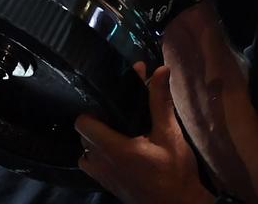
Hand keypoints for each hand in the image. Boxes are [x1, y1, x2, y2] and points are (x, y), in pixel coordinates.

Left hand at [75, 65, 212, 203]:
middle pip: (84, 136)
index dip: (92, 108)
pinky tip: (119, 147)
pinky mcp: (109, 187)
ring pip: (87, 152)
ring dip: (96, 140)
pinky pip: (93, 167)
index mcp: (113, 149)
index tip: (108, 98)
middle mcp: (103, 164)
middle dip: (97, 120)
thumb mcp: (170, 134)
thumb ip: (160, 102)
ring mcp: (104, 179)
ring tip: (116, 128)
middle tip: (117, 108)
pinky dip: (99, 155)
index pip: (83, 124)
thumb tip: (160, 69)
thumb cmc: (174, 172)